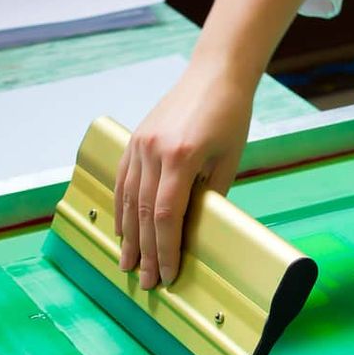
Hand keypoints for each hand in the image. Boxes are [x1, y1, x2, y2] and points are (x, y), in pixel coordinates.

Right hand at [113, 0, 311, 288]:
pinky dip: (122, 209)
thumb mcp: (228, 159)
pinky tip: (123, 230)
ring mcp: (140, 144)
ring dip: (128, 236)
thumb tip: (197, 232)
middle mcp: (154, 151)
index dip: (166, 250)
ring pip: (127, 200)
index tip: (168, 274)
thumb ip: (211, 195)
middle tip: (146, 282)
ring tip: (129, 264)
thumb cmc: (231, 116)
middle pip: (144, 213)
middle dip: (146, 252)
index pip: (167, 216)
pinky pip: (123, 181)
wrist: (215, 72)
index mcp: (181, 156)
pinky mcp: (135, 139)